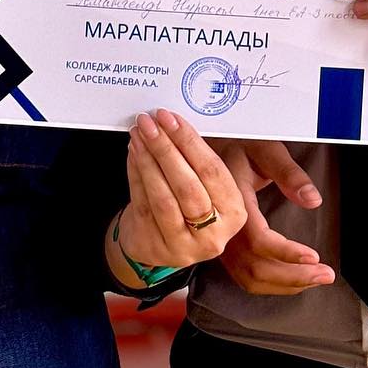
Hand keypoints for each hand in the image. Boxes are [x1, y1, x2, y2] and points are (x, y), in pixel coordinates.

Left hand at [112, 110, 244, 281]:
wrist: (160, 242)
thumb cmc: (187, 206)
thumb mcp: (207, 188)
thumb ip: (198, 161)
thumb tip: (173, 123)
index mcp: (234, 213)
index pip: (212, 172)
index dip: (189, 142)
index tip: (171, 119)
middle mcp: (212, 234)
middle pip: (188, 186)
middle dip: (166, 149)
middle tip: (150, 124)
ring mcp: (182, 246)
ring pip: (163, 197)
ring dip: (148, 160)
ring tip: (139, 136)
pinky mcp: (154, 248)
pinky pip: (143, 205)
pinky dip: (136, 174)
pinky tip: (134, 154)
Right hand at [213, 139, 334, 295]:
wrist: (206, 153)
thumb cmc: (240, 147)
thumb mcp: (265, 149)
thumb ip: (289, 173)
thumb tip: (313, 200)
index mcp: (233, 201)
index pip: (257, 239)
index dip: (285, 252)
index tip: (314, 257)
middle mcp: (224, 227)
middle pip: (255, 267)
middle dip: (294, 276)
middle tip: (326, 274)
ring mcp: (223, 241)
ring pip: (250, 278)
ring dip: (285, 285)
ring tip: (316, 278)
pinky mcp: (227, 248)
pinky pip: (245, 277)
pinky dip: (271, 286)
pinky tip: (293, 280)